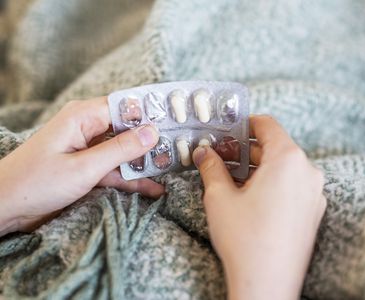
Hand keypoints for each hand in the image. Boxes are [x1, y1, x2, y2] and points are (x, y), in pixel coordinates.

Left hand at [0, 97, 163, 235]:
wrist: (5, 208)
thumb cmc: (36, 183)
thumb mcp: (84, 167)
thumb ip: (121, 150)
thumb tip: (153, 132)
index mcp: (83, 117)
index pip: (126, 106)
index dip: (152, 112)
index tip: (178, 119)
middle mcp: (87, 128)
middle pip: (128, 128)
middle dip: (153, 139)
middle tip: (182, 147)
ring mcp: (88, 149)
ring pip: (124, 151)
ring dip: (145, 162)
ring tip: (174, 169)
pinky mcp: (87, 167)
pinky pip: (115, 169)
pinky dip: (131, 179)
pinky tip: (153, 188)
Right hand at [192, 115, 325, 299]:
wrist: (267, 284)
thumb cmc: (245, 239)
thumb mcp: (219, 196)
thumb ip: (211, 167)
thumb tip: (204, 153)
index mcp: (288, 160)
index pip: (268, 125)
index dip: (245, 123)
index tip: (228, 129)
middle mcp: (307, 172)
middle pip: (275, 146)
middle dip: (246, 149)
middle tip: (221, 155)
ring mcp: (314, 193)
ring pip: (283, 167)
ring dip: (257, 166)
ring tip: (231, 175)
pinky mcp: (312, 211)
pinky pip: (291, 185)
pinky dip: (271, 182)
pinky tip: (248, 194)